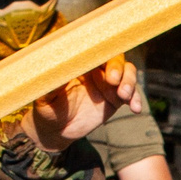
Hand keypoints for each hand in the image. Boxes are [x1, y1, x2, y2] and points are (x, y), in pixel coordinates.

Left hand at [24, 59, 139, 153]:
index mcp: (77, 62)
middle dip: (117, 67)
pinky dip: (136, 98)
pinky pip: (131, 94)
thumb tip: (57, 67)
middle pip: (113, 57)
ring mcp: (107, 82)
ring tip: (124, 96)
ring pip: (126, 72)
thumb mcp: (44, 95)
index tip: (101, 60)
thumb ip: (52, 82)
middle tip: (113, 80)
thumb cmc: (46, 108)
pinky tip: (135, 108)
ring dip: (129, 81)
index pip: (93, 49)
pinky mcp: (115, 98)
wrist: (56, 130)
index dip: (101, 51)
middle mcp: (94, 68)